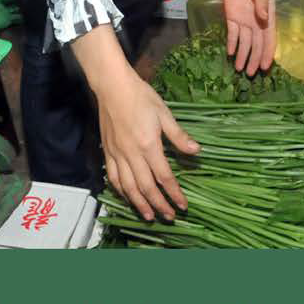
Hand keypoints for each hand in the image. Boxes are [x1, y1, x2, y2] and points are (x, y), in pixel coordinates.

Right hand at [95, 67, 197, 222]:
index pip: (164, 176)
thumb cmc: (140, 97)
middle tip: (169, 217)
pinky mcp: (107, 151)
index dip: (174, 193)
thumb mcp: (164, 113)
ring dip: (139, 204)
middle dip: (159, 205)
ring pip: (128, 187)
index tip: (183, 205)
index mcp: (149, 145)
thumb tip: (196, 151)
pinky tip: (127, 197)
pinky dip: (121, 191)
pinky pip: (113, 177)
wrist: (112, 86)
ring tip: (148, 216)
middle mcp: (132, 154)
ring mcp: (117, 154)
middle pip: (146, 187)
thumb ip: (178, 136)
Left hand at [222, 0, 275, 75]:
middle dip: (254, 59)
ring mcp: (244, 19)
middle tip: (251, 74)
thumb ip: (260, 4)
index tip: (266, 66)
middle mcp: (257, 20)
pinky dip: (232, 44)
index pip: (268, 38)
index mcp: (268, 15)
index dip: (267, 52)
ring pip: (244, 42)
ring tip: (240, 70)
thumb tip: (264, 19)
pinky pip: (233, 33)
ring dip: (243, 55)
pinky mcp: (232, 15)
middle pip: (256, 44)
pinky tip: (231, 54)